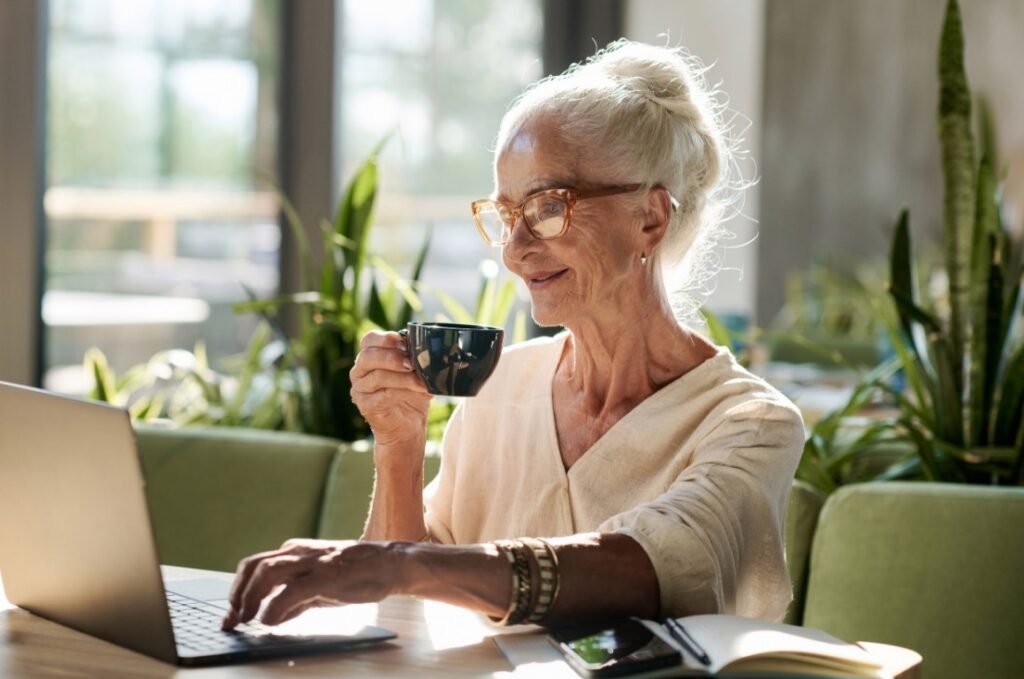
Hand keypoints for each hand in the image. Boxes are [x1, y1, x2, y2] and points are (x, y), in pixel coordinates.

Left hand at [221, 539, 398, 628]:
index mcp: (296, 552)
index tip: (230, 615)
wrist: (391, 564)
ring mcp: (313, 562)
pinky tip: (268, 622)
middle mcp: (300, 552)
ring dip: (249, 597)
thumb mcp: (320, 586)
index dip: (237, 590)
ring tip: (246, 619)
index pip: (255, 566)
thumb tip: (272, 617)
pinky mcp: (327, 575)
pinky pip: (291, 590)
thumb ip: (296, 599)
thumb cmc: (358, 574)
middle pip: (254, 565)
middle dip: (237, 593)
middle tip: (232, 619)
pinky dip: (274, 607)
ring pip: (267, 571)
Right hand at [350, 330, 432, 448]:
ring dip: (404, 378)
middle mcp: (359, 372)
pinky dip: (406, 392)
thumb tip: (425, 348)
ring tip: (422, 381)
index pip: (369, 340)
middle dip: (393, 357)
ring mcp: (360, 390)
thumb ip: (413, 358)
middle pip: (369, 356)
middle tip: (412, 363)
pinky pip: (385, 395)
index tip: (406, 343)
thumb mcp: (414, 373)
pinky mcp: (367, 407)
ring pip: (379, 377)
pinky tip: (421, 392)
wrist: (408, 427)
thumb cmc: (411, 396)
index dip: (386, 339)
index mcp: (368, 358)